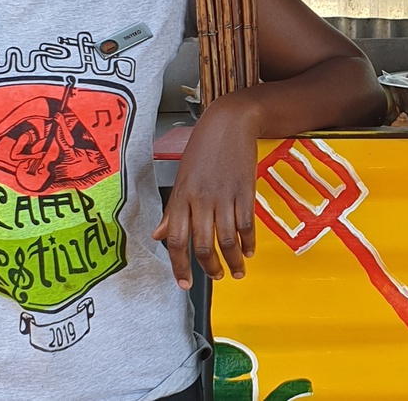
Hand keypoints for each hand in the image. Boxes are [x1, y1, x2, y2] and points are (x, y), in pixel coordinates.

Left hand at [152, 92, 261, 288]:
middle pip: (202, 244)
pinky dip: (248, 241)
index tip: (185, 284)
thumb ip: (172, 209)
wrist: (230, 122)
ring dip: (232, 261)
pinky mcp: (245, 191)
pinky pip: (246, 223)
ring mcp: (224, 195)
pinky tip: (249, 251)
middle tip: (215, 278)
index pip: (176, 240)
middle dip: (209, 268)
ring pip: (227, 239)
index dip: (179, 267)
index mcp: (182, 197)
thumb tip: (158, 234)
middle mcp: (201, 199)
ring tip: (236, 272)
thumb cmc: (203, 147)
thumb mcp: (182, 177)